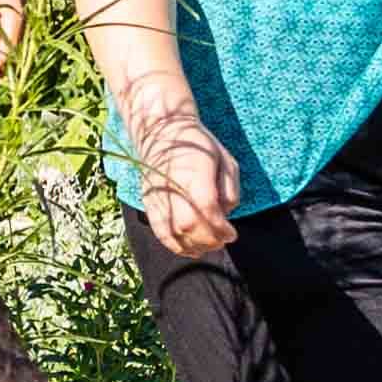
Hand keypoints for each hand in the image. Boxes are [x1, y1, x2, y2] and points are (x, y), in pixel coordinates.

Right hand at [133, 114, 243, 263]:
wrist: (162, 133)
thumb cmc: (200, 146)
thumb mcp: (226, 160)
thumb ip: (230, 189)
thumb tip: (225, 214)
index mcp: (195, 173)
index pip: (207, 210)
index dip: (222, 228)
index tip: (232, 234)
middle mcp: (173, 186)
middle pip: (189, 225)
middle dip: (209, 240)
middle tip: (221, 242)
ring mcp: (158, 196)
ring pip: (173, 232)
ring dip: (193, 246)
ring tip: (207, 247)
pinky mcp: (148, 203)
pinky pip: (159, 231)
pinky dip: (174, 245)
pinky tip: (188, 249)